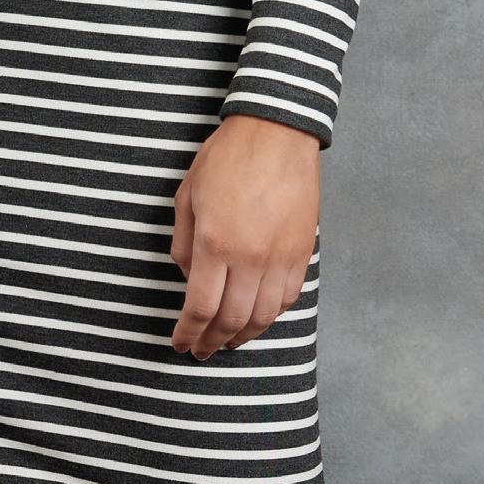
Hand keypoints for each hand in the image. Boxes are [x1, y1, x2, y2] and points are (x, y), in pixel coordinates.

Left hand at [170, 113, 318, 357]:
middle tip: (202, 351)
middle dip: (213, 342)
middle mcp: (250, 257)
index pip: (200, 308)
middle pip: (231, 320)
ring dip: (243, 336)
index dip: (188, 333)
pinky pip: (288, 297)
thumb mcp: (186, 197)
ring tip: (229, 342)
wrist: (277, 132)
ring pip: (263, 316)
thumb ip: (184, 246)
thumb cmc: (226, 158)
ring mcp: (280, 257)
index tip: (181, 344)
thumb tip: (191, 282)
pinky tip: (258, 317)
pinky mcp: (302, 251)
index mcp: (215, 243)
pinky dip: (271, 315)